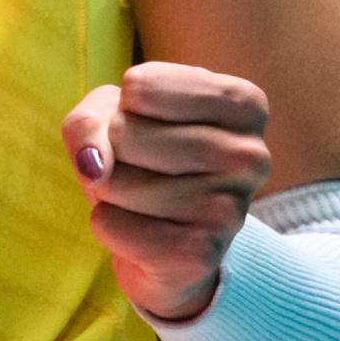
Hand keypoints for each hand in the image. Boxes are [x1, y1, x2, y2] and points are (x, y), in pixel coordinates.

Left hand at [61, 61, 270, 322]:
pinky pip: (110, 224)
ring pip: (114, 181)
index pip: (140, 86)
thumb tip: (94, 166)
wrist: (168, 246)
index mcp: (244, 105)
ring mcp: (231, 209)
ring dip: (109, 192)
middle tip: (144, 171)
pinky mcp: (200, 254)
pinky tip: (141, 232)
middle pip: (124, 133)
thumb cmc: (143, 162)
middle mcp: (251, 155)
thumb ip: (89, 121)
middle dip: (112, 153)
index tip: (153, 126)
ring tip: (144, 202)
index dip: (123, 108)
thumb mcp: (110, 117)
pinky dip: (106, 225)